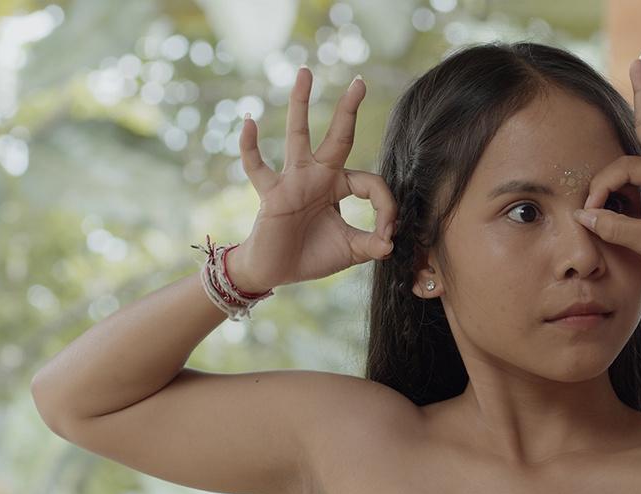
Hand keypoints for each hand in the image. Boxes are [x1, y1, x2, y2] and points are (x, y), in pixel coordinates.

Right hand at [231, 67, 397, 291]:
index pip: (370, 183)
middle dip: (348, 110)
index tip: (387, 235)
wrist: (275, 272)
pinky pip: (257, 167)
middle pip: (338, 137)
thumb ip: (371, 244)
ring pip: (297, 136)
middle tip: (360, 82)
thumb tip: (391, 244)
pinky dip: (250, 147)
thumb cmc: (311, 256)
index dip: (386, 208)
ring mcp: (293, 181)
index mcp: (339, 187)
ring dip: (300, 105)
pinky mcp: (272, 193)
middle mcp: (318, 176)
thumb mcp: (349, 251)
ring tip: (305, 73)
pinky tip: (249, 122)